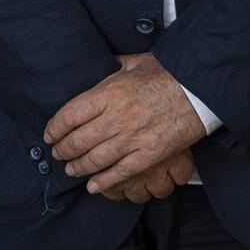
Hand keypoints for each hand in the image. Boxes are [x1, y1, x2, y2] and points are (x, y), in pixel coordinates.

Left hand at [45, 53, 207, 193]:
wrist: (201, 90)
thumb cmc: (168, 73)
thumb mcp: (134, 63)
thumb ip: (112, 67)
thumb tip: (100, 64)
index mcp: (108, 93)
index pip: (69, 115)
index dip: (54, 128)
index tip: (49, 135)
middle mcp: (116, 117)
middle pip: (78, 140)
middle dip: (63, 150)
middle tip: (56, 154)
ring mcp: (133, 138)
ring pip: (95, 159)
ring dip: (78, 167)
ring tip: (70, 169)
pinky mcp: (150, 154)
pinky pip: (120, 172)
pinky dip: (104, 181)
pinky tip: (93, 185)